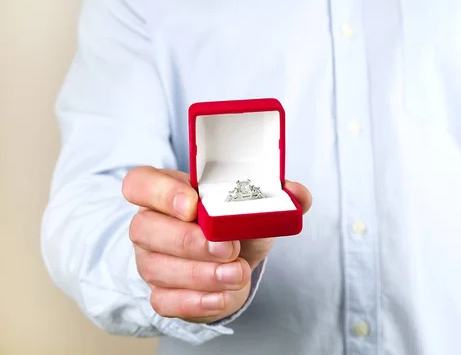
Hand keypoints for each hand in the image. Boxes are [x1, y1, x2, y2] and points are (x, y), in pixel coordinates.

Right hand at [122, 166, 311, 322]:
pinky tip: (222, 295)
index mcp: (167, 192)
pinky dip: (197, 301)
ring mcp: (150, 260)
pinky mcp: (160, 292)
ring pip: (156, 267)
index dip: (161, 193)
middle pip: (145, 227)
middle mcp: (151, 224)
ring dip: (201, 274)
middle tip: (228, 247)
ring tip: (237, 273)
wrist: (236, 263)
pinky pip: (165, 301)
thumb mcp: (256, 206)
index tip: (193, 205)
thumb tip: (297, 194)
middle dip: (189, 241)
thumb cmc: (237, 226)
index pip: (140, 183)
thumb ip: (277, 196)